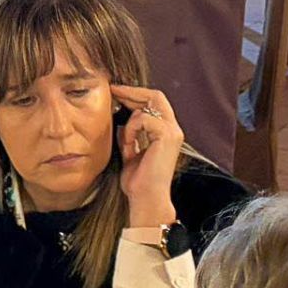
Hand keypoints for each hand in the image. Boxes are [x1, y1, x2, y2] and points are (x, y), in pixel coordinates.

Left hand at [111, 84, 184, 227]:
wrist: (145, 197)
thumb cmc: (138, 179)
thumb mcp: (130, 150)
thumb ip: (129, 133)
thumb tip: (119, 117)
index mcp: (166, 132)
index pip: (155, 101)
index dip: (135, 93)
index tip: (115, 91)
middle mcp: (173, 129)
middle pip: (156, 95)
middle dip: (133, 91)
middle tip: (113, 90)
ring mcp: (173, 132)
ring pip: (150, 103)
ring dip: (131, 116)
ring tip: (125, 137)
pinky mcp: (168, 136)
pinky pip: (144, 118)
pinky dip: (132, 128)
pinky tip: (129, 142)